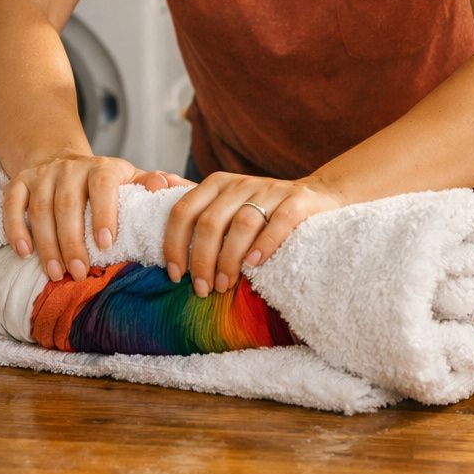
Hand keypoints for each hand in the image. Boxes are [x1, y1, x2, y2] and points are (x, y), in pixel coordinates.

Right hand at [3, 155, 190, 280]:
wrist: (62, 160)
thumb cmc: (102, 182)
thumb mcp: (128, 179)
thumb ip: (148, 186)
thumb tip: (171, 184)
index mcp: (102, 167)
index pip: (102, 185)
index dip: (103, 213)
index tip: (106, 243)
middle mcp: (70, 167)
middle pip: (67, 204)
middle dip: (72, 241)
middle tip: (79, 272)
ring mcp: (42, 174)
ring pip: (40, 209)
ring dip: (46, 244)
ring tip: (55, 273)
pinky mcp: (19, 181)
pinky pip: (12, 204)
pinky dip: (15, 228)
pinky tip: (23, 252)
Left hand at [162, 172, 345, 296]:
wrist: (316, 196)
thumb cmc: (261, 207)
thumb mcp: (225, 199)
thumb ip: (194, 198)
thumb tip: (156, 185)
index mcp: (216, 183)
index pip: (183, 210)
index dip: (174, 244)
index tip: (175, 275)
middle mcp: (240, 183)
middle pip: (210, 222)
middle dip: (201, 260)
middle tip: (202, 290)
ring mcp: (270, 190)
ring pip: (241, 224)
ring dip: (229, 260)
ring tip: (225, 286)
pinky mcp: (298, 201)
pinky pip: (279, 222)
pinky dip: (264, 246)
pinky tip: (254, 266)